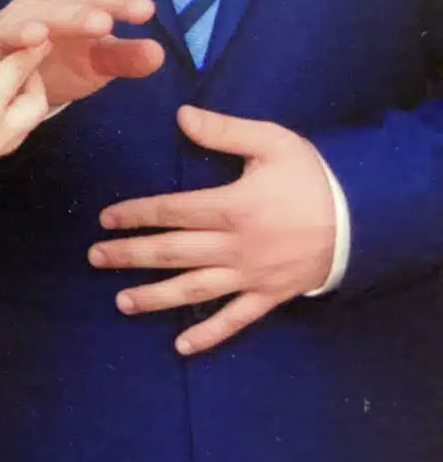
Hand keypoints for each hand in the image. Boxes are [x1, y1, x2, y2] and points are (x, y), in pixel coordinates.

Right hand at [0, 0, 164, 106]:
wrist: (16, 75)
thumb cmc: (58, 64)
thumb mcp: (94, 65)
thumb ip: (122, 58)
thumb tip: (160, 54)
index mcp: (67, 9)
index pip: (95, 1)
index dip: (117, 3)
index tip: (146, 12)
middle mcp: (32, 12)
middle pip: (54, 12)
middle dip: (75, 18)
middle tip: (102, 26)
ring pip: (8, 27)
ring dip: (20, 29)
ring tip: (34, 35)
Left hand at [89, 106, 336, 354]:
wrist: (365, 218)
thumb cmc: (312, 176)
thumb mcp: (272, 142)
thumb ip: (224, 131)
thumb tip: (181, 115)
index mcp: (231, 207)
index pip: (171, 211)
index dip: (135, 214)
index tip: (105, 219)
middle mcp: (234, 246)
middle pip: (172, 252)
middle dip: (130, 255)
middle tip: (95, 258)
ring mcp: (250, 276)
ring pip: (193, 290)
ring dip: (155, 297)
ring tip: (121, 302)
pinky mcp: (268, 296)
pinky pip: (235, 320)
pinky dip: (208, 334)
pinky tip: (180, 346)